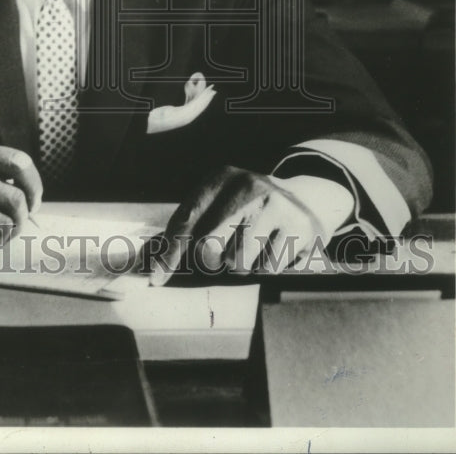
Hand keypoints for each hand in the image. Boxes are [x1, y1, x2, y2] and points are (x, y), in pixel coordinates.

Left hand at [150, 165, 326, 283]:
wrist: (305, 197)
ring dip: (243, 264)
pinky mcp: (300, 227)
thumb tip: (150, 266)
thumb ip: (184, 230)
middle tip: (224, 254)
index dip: (170, 252)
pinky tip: (276, 247)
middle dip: (212, 260)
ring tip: (254, 246)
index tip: (156, 278)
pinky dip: (268, 267)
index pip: (186, 219)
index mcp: (221, 177)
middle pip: (209, 246)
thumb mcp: (218, 204)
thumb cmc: (246, 209)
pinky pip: (269, 269)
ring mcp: (276, 205)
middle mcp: (248, 186)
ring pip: (240, 262)